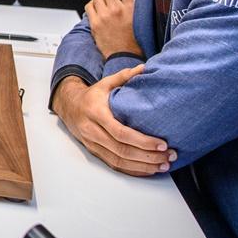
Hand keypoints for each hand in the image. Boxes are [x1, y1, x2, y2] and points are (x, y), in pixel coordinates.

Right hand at [52, 67, 174, 175]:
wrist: (69, 107)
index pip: (120, 132)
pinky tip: (148, 170)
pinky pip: (114, 165)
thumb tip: (144, 68)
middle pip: (122, 150)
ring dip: (143, 166)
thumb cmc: (91, 96)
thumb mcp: (105, 83)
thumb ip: (125, 76)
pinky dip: (133, 170)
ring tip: (163, 165)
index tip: (161, 144)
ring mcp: (92, 144)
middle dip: (148, 156)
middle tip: (168, 156)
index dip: (142, 141)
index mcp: (96, 113)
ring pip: (119, 161)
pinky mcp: (95, 152)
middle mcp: (92, 131)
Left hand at [86, 0, 141, 58]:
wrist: (125, 56)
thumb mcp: (140, 18)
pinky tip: (96, 7)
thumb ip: (134, 4)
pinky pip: (89, 6)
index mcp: (131, 7)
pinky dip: (92, 4)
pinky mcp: (95, 23)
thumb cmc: (135, 40)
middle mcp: (117, 10)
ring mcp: (104, 16)